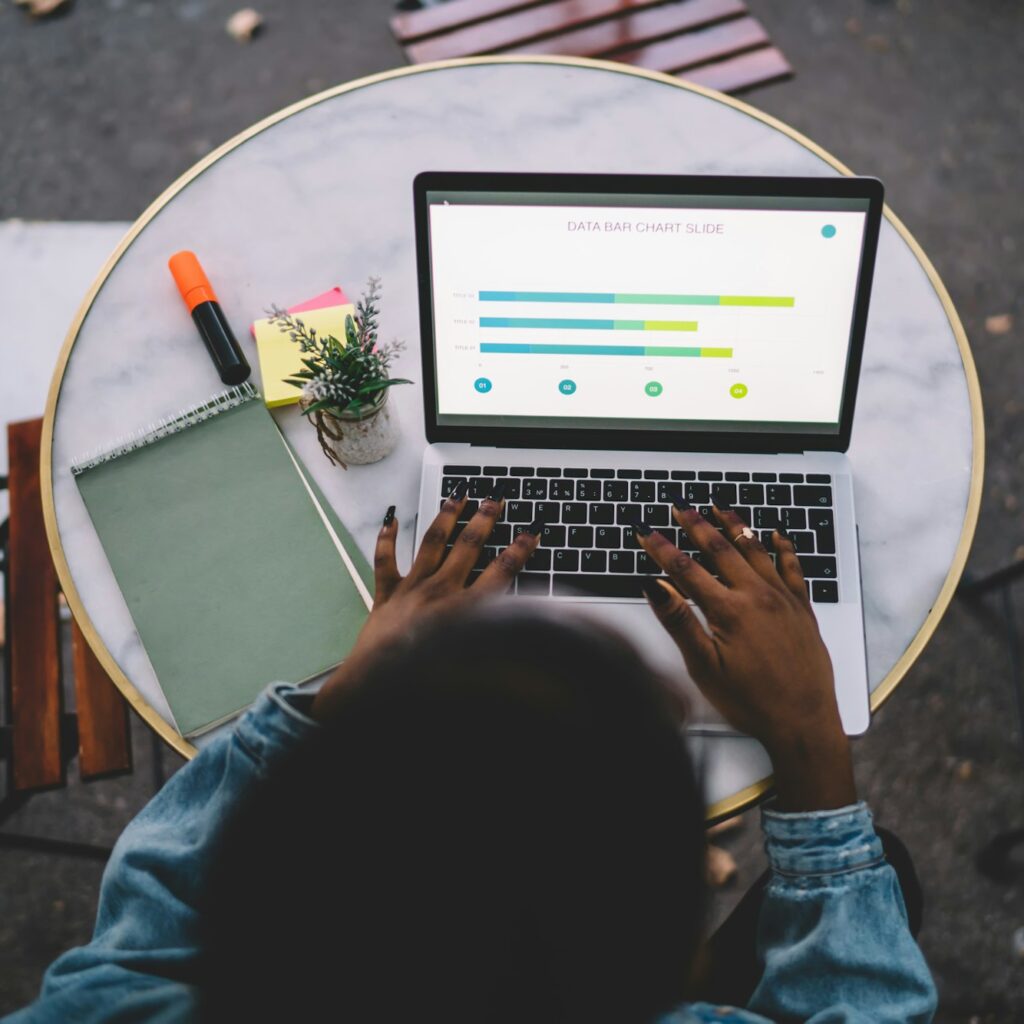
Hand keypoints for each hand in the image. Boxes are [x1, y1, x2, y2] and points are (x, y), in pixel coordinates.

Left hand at [310, 483, 541, 720]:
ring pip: (432, 543)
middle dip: (485, 519)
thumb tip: (516, 626)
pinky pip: (385, 560)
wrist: (377, 688)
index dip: (520, 549)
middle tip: (495, 499)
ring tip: (458, 496)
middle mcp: (440, 593)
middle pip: (468, 546)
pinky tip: (390, 518)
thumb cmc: (426, 681)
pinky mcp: (387, 596)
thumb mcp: (474, 665)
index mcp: (465, 612)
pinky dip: (386, 538)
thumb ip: (494, 639)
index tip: (532, 532)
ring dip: (447, 517)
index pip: (502, 572)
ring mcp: (412, 590)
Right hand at [636, 504, 855, 811]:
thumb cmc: (753, 703)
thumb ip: (679, 622)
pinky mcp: (803, 609)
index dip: (661, 548)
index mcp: (729, 611)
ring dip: (735, 526)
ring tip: (719, 507)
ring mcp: (783, 600)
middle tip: (680, 507)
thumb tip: (655, 588)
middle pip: (721, 549)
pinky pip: (793, 567)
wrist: (805, 723)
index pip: (686, 569)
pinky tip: (775, 534)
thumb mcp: (704, 667)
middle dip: (696, 525)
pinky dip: (782, 546)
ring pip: (756, 550)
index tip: (645, 533)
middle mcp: (758, 597)